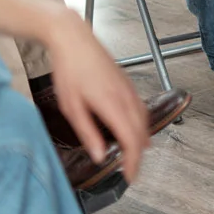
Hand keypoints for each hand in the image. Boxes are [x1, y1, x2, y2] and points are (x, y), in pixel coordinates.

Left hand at [44, 10, 149, 182]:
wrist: (74, 38)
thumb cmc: (69, 69)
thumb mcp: (71, 106)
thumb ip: (88, 133)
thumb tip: (99, 155)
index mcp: (111, 103)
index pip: (131, 139)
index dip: (133, 160)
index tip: (130, 175)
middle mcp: (125, 96)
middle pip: (141, 132)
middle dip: (139, 154)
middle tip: (131, 170)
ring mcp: (129, 88)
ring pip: (144, 119)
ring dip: (142, 139)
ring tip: (135, 154)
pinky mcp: (127, 82)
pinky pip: (141, 108)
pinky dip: (142, 123)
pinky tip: (135, 128)